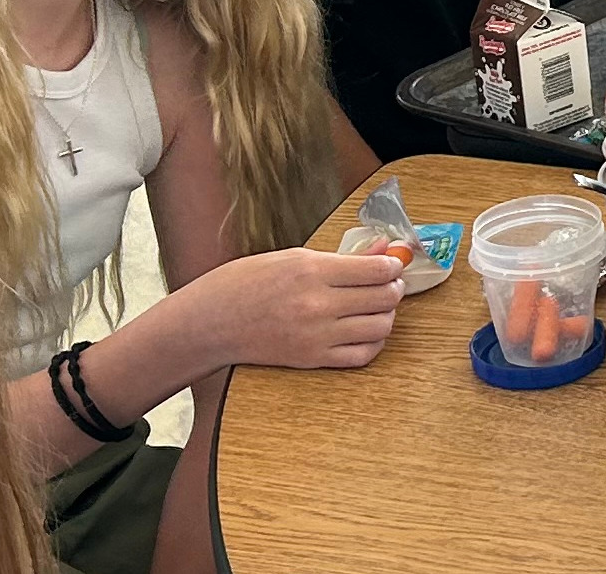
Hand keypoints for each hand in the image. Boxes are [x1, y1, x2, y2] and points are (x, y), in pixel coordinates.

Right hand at [173, 247, 404, 370]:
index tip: (392, 264)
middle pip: (384, 298)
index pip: (376, 270)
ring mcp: (316, 335)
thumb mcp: (293, 257)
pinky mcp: (313, 359)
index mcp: (311, 271)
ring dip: (387, 314)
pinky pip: (363, 354)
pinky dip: (374, 342)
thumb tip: (383, 247)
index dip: (392, 266)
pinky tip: (367, 330)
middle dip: (394, 287)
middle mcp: (317, 304)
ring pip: (380, 327)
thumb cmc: (246, 283)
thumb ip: (343, 256)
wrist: (211, 322)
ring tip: (377, 305)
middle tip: (389, 283)